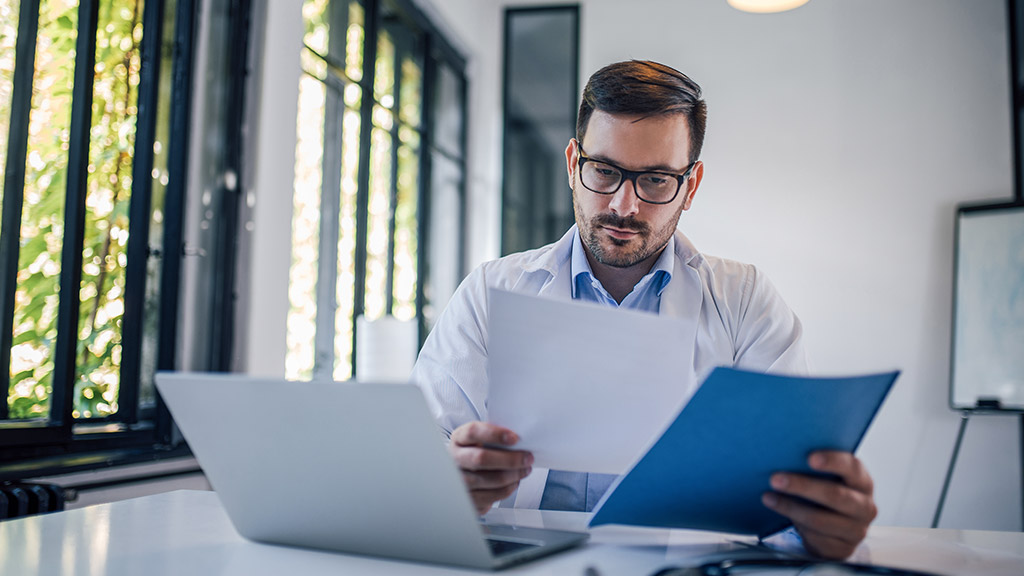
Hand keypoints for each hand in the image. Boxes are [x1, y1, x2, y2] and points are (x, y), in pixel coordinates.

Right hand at [449, 421, 533, 514]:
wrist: (462, 472)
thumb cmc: (475, 452)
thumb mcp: (479, 439)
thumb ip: (494, 437)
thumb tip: (519, 441)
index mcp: (458, 439)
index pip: (472, 432)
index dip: (494, 434)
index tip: (515, 438)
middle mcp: (455, 460)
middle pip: (481, 459)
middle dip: (510, 459)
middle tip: (527, 458)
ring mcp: (459, 481)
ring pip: (491, 479)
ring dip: (514, 475)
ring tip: (525, 469)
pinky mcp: (468, 499)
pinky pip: (494, 495)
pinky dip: (509, 488)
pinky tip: (515, 481)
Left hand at [761, 451, 877, 559]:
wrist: (835, 528)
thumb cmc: (826, 492)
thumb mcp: (828, 478)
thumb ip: (815, 467)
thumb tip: (783, 452)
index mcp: (862, 482)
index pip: (852, 468)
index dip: (832, 461)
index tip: (809, 458)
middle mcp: (865, 506)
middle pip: (834, 495)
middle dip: (802, 486)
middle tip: (775, 479)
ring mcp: (857, 530)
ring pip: (820, 520)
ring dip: (790, 508)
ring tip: (768, 497)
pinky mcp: (843, 549)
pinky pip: (817, 539)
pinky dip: (795, 527)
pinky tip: (781, 516)